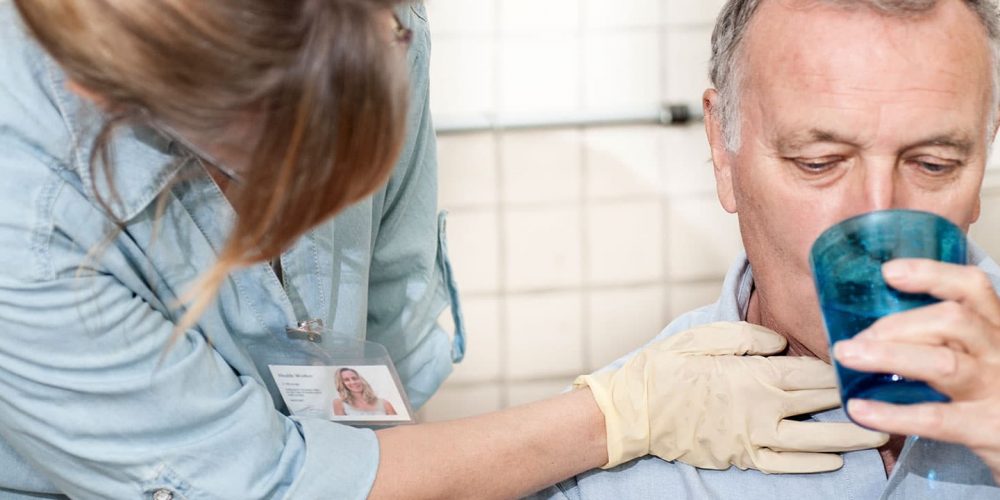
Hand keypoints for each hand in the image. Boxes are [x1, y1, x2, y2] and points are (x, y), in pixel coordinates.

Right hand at [577, 321, 887, 472]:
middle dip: (855, 400)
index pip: (811, 372)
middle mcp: (761, 409)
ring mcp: (753, 437)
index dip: (842, 369)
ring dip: (848, 437)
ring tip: (879, 434)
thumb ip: (748, 337)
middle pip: (820, 405)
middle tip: (889, 397)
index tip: (866, 364)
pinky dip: (812, 463)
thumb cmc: (666, 367)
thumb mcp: (703, 337)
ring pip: (813, 441)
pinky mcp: (741, 456)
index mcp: (754, 375)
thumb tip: (781, 342)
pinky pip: (784, 464)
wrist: (633, 411)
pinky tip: (834, 460)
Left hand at [835, 258, 999, 481]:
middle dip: (896, 324)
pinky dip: (892, 414)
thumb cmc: (989, 393)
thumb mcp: (977, 355)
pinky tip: (860, 409)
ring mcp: (995, 390)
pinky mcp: (986, 428)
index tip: (889, 272)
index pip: (972, 288)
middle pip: (953, 320)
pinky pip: (935, 418)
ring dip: (889, 356)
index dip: (932, 274)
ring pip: (943, 363)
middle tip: (856, 338)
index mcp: (996, 329)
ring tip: (847, 355)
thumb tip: (870, 329)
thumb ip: (940, 337)